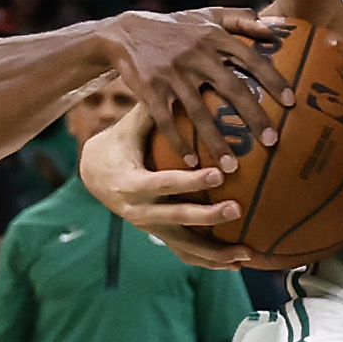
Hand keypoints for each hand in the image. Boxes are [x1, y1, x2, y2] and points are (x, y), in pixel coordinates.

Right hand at [81, 107, 253, 266]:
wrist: (94, 174)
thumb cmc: (120, 142)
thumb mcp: (130, 126)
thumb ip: (155, 109)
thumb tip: (184, 79)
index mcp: (131, 184)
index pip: (164, 184)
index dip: (191, 182)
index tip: (219, 174)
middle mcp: (139, 212)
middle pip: (176, 220)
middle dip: (207, 219)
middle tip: (238, 210)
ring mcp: (150, 229)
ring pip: (184, 247)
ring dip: (216, 254)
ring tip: (247, 254)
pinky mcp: (160, 236)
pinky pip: (187, 254)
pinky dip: (212, 261)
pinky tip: (240, 263)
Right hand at [97, 7, 290, 168]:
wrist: (124, 33)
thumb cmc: (175, 27)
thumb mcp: (207, 15)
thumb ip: (241, 19)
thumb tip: (276, 28)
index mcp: (213, 38)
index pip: (250, 58)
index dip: (273, 79)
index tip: (291, 102)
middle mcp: (196, 55)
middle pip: (231, 88)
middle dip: (254, 116)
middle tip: (273, 142)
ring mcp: (172, 74)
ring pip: (199, 112)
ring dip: (216, 142)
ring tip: (232, 168)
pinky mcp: (150, 90)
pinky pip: (167, 121)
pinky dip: (180, 144)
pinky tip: (193, 165)